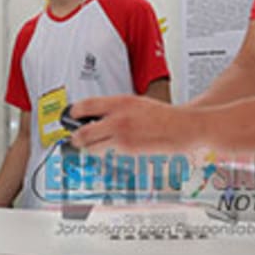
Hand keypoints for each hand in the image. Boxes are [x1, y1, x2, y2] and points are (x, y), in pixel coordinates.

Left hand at [69, 95, 192, 152]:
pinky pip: (109, 152)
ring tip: (91, 146)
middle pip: (83, 131)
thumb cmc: (165, 116)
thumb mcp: (137, 104)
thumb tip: (98, 116)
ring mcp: (122, 134)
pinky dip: (107, 152)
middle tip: (75, 139)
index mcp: (120, 101)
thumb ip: (117, 109)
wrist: (185, 125)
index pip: (85, 105)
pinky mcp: (129, 149)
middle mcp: (118, 117)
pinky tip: (113, 149)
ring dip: (89, 147)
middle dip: (76, 137)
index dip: (73, 112)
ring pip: (92, 145)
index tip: (69, 116)